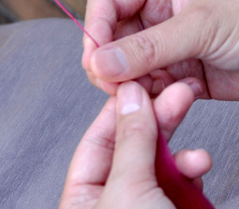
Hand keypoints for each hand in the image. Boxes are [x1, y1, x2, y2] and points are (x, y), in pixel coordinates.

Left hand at [59, 81, 210, 208]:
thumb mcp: (129, 189)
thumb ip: (131, 141)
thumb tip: (130, 96)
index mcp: (83, 198)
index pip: (97, 140)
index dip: (120, 110)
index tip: (140, 85)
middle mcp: (109, 200)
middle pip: (132, 148)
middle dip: (158, 121)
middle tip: (178, 94)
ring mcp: (141, 207)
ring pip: (159, 165)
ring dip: (181, 153)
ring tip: (196, 149)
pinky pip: (179, 186)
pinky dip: (191, 174)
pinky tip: (199, 167)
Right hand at [82, 0, 238, 99]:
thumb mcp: (200, 25)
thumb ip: (148, 46)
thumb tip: (99, 62)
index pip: (108, 2)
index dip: (95, 28)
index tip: (94, 59)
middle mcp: (157, 14)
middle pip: (113, 38)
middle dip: (111, 63)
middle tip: (115, 86)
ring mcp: (169, 45)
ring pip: (130, 67)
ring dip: (135, 84)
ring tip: (152, 95)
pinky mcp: (183, 74)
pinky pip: (155, 87)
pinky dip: (159, 98)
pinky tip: (180, 97)